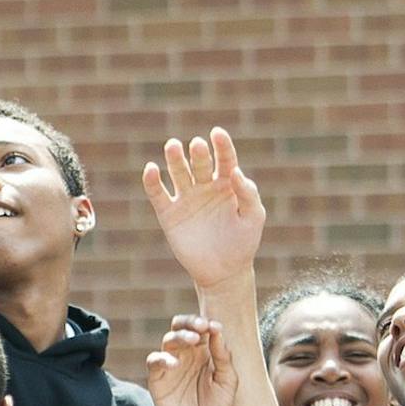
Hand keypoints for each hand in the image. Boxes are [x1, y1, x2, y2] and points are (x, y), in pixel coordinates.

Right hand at [142, 129, 265, 294]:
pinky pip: (158, 194)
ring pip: (178, 173)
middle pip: (200, 163)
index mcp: (227, 183)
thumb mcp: (253, 217)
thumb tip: (236, 171)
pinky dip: (152, 181)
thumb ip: (248, 193)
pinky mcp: (169, 214)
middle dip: (198, 153)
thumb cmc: (243, 242)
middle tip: (197, 144)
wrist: (224, 272)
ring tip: (173, 146)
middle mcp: (205, 186)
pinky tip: (151, 169)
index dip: (222, 145)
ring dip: (174, 159)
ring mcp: (186, 198)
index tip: (218, 133)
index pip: (225, 159)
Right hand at [146, 315, 237, 405]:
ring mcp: (171, 366)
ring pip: (168, 340)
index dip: (206, 323)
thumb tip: (217, 329)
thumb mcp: (228, 382)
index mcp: (204, 352)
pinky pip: (154, 361)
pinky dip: (162, 358)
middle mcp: (186, 355)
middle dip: (190, 322)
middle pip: (181, 327)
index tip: (215, 327)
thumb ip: (223, 356)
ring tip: (193, 340)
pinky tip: (175, 364)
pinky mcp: (158, 380)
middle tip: (201, 326)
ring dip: (180, 336)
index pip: (201, 328)